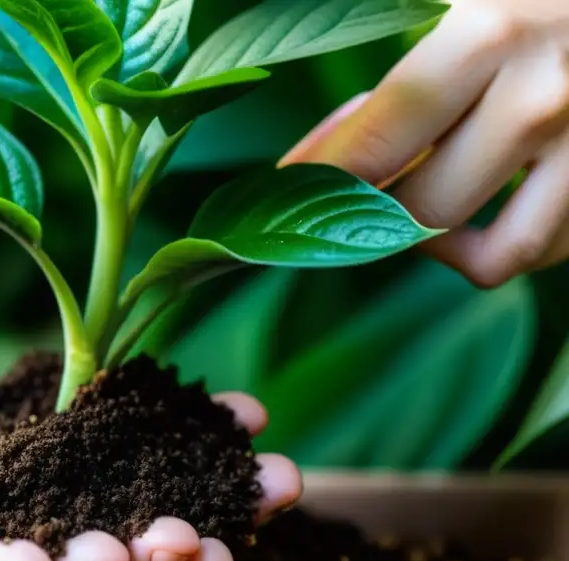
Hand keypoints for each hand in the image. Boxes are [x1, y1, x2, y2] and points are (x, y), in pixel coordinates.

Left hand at [280, 0, 568, 287]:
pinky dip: (496, 244)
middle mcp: (543, 100)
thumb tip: (313, 154)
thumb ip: (385, 49)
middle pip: (423, 208)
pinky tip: (474, 208)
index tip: (288, 190)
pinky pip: (540, 250)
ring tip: (412, 203)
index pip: (378, 140)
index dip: (323, 178)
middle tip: (351, 188)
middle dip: (376, 209)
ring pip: (491, 255)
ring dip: (437, 243)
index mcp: (490, 35)